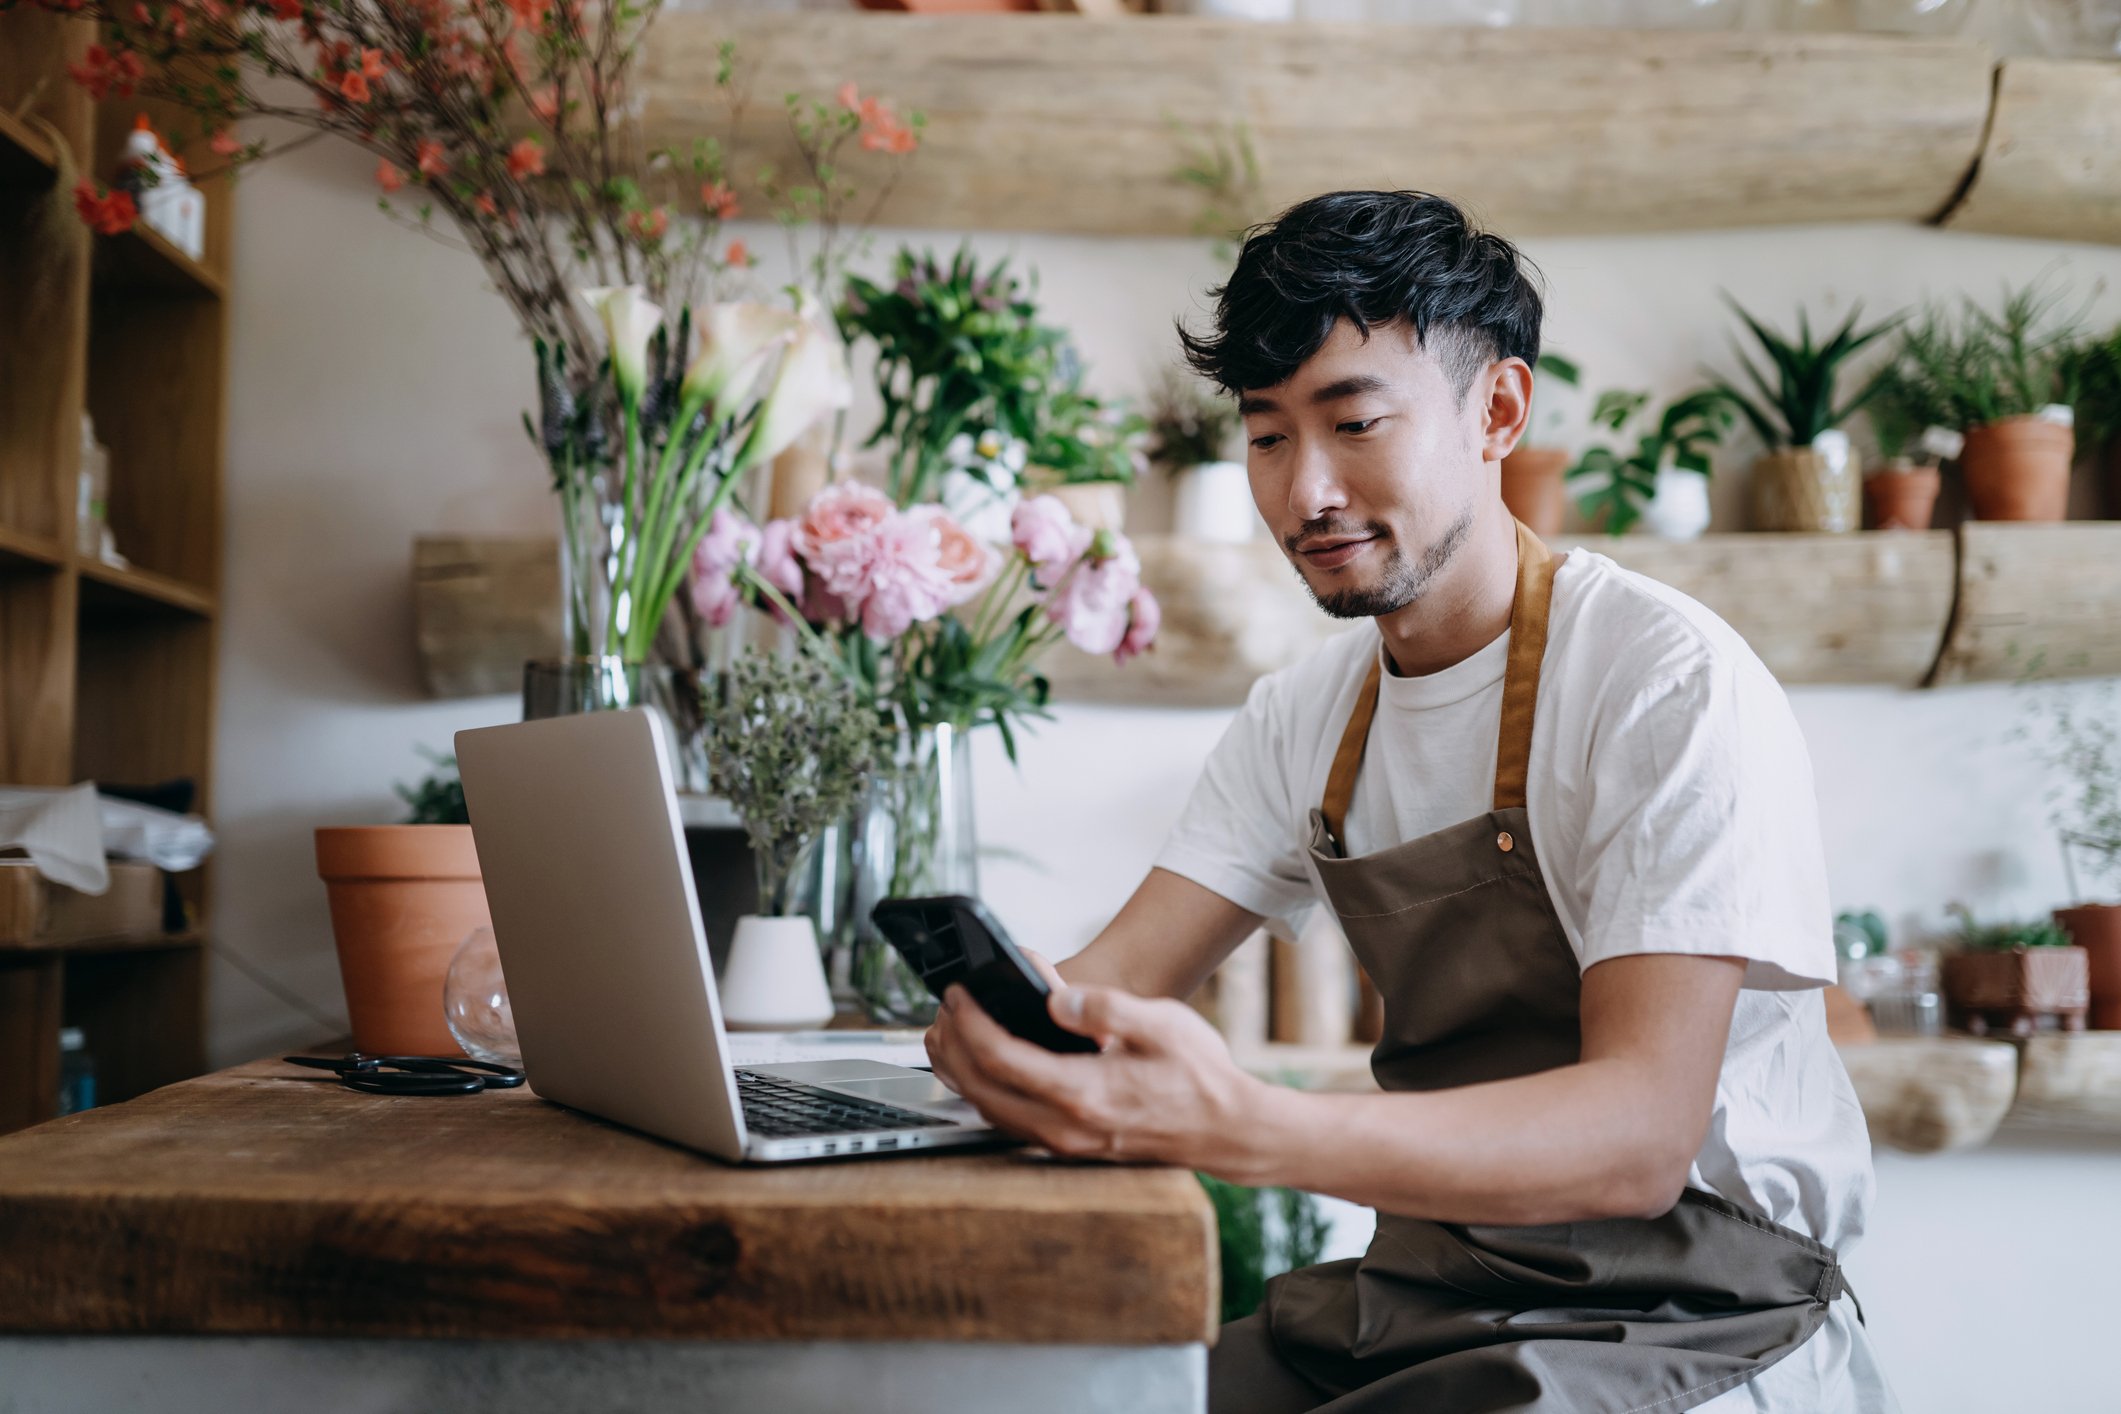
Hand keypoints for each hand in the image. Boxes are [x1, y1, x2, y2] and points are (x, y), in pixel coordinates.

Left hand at [923, 960, 1262, 1170]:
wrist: (1227, 1130)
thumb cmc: (1199, 1076)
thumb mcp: (1162, 1023)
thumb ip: (1105, 1008)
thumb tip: (1054, 997)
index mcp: (1083, 1092)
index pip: (1001, 1058)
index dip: (971, 1022)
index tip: (959, 994)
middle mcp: (1066, 1125)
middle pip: (982, 1088)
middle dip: (952, 1046)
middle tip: (942, 1011)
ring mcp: (1065, 1141)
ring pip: (989, 1110)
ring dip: (960, 1072)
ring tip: (947, 1035)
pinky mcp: (1069, 1144)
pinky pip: (1008, 1120)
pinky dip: (984, 1090)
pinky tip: (981, 1068)